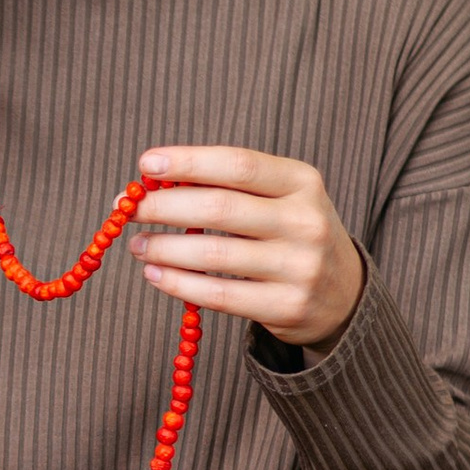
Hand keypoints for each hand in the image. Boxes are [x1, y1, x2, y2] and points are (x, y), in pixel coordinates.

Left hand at [127, 146, 364, 351]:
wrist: (343, 293)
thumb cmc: (291, 233)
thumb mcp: (279, 198)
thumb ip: (228, 186)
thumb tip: (154, 182)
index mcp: (302, 182)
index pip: (238, 164)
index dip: (188, 162)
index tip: (146, 164)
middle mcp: (306, 221)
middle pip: (220, 208)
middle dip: (163, 206)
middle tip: (126, 208)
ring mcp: (299, 267)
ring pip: (213, 255)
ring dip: (163, 248)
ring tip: (138, 244)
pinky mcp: (286, 307)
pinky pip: (218, 296)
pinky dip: (178, 283)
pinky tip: (155, 274)